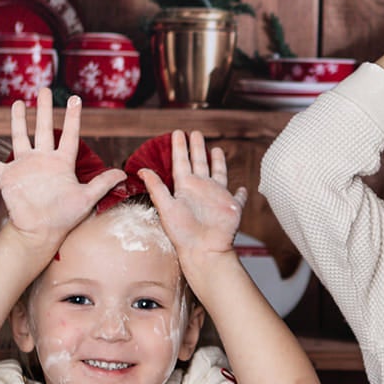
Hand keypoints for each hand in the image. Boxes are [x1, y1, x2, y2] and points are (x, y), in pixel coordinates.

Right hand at [0, 90, 123, 243]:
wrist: (41, 232)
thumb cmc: (64, 217)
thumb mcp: (86, 198)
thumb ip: (102, 183)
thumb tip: (123, 173)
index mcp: (62, 163)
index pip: (69, 135)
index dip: (72, 117)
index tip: (75, 98)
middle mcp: (43, 160)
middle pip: (43, 128)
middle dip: (43, 109)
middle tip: (44, 89)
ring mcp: (24, 167)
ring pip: (20, 137)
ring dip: (17, 121)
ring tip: (17, 103)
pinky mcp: (8, 178)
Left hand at [142, 129, 244, 261]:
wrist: (203, 250)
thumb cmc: (183, 233)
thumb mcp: (166, 207)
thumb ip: (156, 188)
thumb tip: (141, 171)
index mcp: (185, 188)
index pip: (181, 162)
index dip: (179, 148)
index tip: (178, 132)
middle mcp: (200, 189)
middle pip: (198, 162)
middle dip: (196, 148)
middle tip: (195, 133)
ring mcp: (217, 197)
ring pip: (218, 173)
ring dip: (217, 161)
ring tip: (215, 148)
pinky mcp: (232, 206)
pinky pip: (238, 197)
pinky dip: (241, 192)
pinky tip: (242, 188)